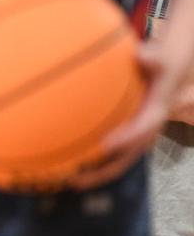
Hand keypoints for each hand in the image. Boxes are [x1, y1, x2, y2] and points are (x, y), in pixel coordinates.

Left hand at [68, 41, 167, 189]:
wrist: (169, 73)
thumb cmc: (161, 64)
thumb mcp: (163, 59)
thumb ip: (154, 57)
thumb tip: (141, 55)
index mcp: (155, 112)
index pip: (143, 129)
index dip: (126, 139)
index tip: (105, 145)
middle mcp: (146, 130)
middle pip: (127, 157)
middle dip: (103, 171)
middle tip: (76, 179)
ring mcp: (136, 136)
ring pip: (117, 161)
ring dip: (94, 173)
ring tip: (66, 180)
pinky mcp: (126, 136)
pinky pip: (110, 153)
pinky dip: (91, 161)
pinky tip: (66, 165)